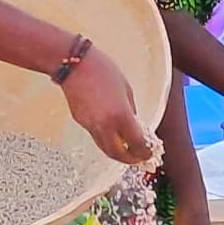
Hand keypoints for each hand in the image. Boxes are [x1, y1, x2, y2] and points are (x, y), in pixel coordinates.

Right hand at [61, 47, 156, 164]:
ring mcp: (91, 126)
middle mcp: (105, 125)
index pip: (136, 144)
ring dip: (117, 153)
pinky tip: (112, 135)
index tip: (149, 153)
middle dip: (130, 159)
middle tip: (138, 158)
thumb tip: (134, 125)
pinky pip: (96, 137)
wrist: (75, 65)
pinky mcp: (81, 122)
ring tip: (126, 150)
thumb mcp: (126, 89)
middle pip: (119, 154)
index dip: (144, 152)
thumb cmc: (102, 70)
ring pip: (105, 148)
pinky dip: (106, 141)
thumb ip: (131, 111)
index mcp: (121, 115)